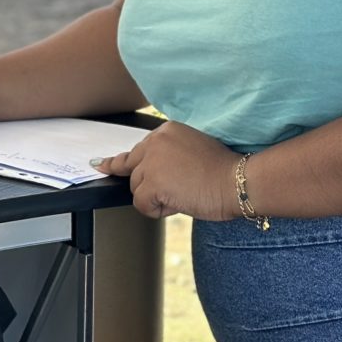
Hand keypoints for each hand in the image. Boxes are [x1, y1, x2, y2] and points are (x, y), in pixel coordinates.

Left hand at [91, 121, 239, 221]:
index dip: (124, 162)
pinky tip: (177, 204)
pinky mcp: (152, 182)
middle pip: (133, 169)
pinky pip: (141, 203)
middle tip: (157, 191)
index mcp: (166, 131)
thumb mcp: (192, 150)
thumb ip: (168, 156)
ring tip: (185, 195)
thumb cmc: (223, 171)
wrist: (238, 181)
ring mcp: (151, 162)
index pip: (138, 149)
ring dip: (156, 198)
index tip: (104, 165)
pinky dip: (156, 210)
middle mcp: (155, 142)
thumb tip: (152, 173)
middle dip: (144, 183)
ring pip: (136, 188)